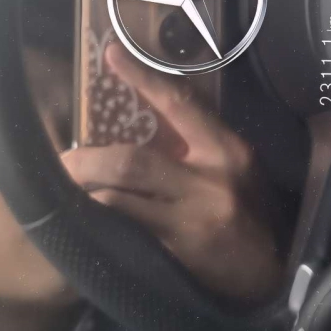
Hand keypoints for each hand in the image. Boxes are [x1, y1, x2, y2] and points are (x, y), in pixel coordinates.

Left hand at [60, 46, 280, 304]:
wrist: (270, 274)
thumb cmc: (250, 215)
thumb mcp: (237, 171)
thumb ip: (201, 146)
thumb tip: (149, 118)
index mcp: (226, 150)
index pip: (179, 103)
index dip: (142, 78)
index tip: (110, 55)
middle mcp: (210, 179)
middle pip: (132, 160)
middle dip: (88, 160)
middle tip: (61, 159)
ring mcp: (192, 217)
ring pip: (121, 197)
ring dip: (86, 192)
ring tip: (65, 189)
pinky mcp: (179, 251)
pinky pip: (126, 229)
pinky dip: (100, 221)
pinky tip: (83, 220)